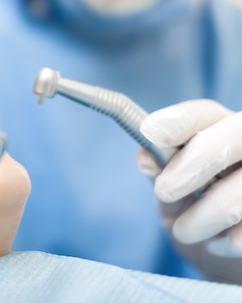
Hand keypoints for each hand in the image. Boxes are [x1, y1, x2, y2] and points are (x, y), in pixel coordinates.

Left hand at [137, 99, 241, 282]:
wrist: (224, 263)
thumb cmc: (195, 216)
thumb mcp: (172, 196)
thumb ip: (159, 173)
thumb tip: (145, 156)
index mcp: (221, 133)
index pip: (206, 113)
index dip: (180, 120)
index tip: (151, 132)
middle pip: (238, 133)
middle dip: (199, 159)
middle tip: (166, 190)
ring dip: (207, 213)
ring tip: (183, 231)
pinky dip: (231, 239)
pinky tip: (217, 244)